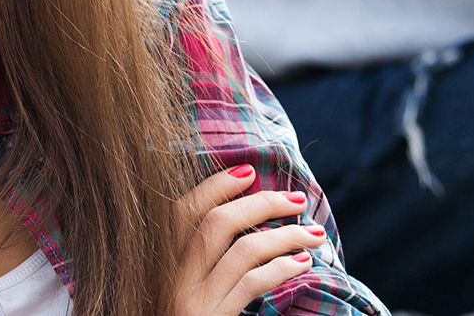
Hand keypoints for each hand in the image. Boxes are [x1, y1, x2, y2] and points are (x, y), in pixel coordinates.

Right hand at [171, 165, 327, 315]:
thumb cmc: (187, 314)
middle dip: (261, 203)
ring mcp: (188, 300)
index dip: (215, 185)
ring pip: (241, 249)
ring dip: (284, 236)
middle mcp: (168, 278)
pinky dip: (281, 268)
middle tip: (297, 199)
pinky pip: (250, 282)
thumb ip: (200, 258)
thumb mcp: (183, 287)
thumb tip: (248, 219)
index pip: (182, 211)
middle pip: (214, 222)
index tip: (250, 172)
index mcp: (159, 262)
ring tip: (314, 236)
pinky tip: (302, 265)